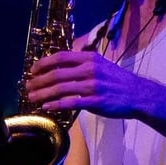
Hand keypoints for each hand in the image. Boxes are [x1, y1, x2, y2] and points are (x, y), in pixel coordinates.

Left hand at [26, 50, 144, 117]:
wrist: (137, 94)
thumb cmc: (117, 80)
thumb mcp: (101, 65)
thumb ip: (82, 64)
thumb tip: (59, 67)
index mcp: (89, 58)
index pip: (60, 57)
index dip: (43, 63)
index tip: (32, 70)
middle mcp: (90, 69)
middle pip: (57, 74)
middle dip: (38, 81)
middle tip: (28, 87)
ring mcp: (93, 86)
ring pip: (61, 89)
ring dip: (43, 94)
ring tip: (32, 98)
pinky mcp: (96, 101)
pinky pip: (71, 103)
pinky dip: (56, 105)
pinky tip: (46, 107)